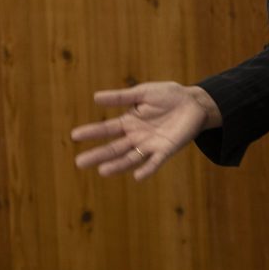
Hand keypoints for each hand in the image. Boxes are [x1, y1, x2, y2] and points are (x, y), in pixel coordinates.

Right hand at [71, 82, 218, 180]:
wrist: (194, 102)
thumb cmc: (168, 95)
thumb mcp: (143, 92)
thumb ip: (121, 97)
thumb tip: (95, 97)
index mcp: (129, 121)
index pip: (106, 129)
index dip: (91, 132)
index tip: (74, 135)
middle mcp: (136, 136)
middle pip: (114, 148)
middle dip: (98, 155)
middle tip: (79, 162)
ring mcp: (150, 145)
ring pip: (130, 158)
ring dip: (117, 165)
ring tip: (102, 171)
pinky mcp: (166, 150)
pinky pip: (155, 162)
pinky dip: (147, 169)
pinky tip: (138, 176)